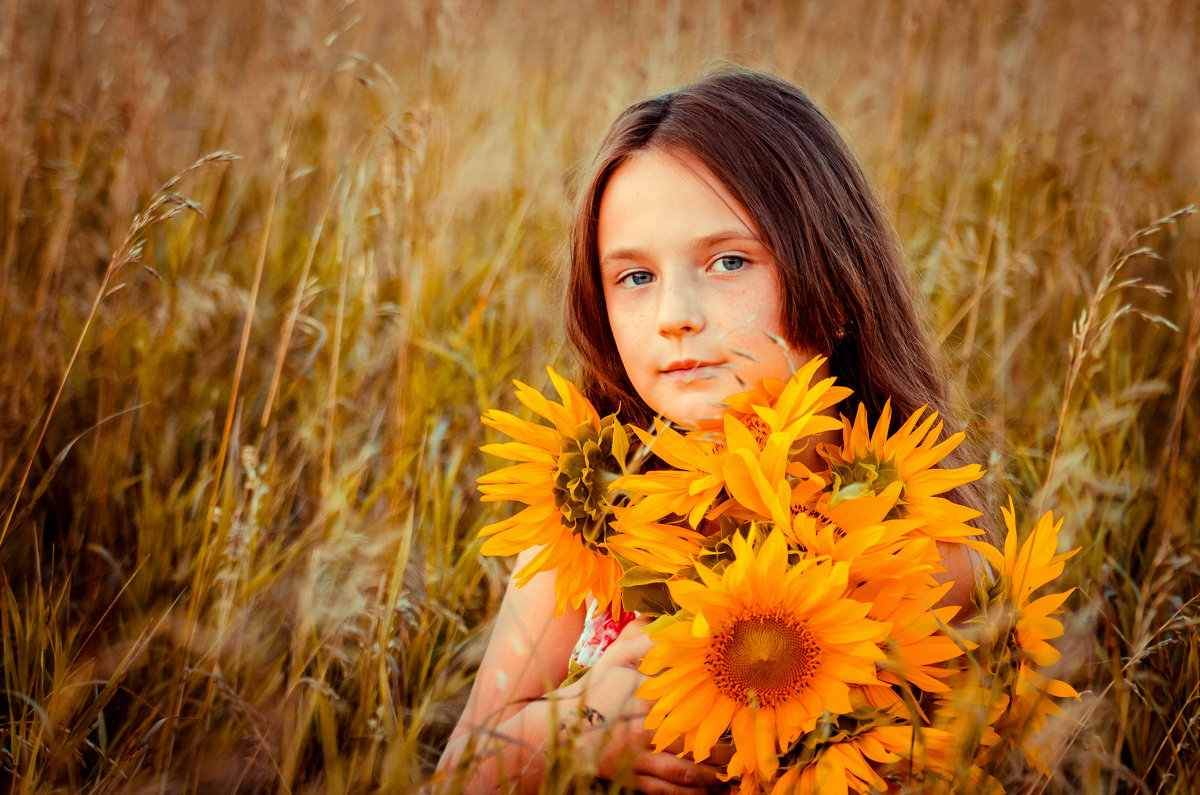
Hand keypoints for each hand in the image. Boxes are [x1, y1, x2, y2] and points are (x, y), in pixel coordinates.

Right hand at [557, 618, 727, 793]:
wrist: (559, 729)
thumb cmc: (594, 690)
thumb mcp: (617, 659)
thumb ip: (647, 644)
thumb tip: (676, 625)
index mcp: (645, 700)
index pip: (686, 703)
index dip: (714, 707)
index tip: (739, 707)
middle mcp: (644, 732)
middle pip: (691, 745)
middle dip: (721, 752)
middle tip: (745, 752)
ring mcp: (638, 759)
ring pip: (680, 774)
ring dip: (708, 778)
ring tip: (730, 778)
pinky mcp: (632, 778)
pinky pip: (663, 791)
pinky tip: (704, 794)